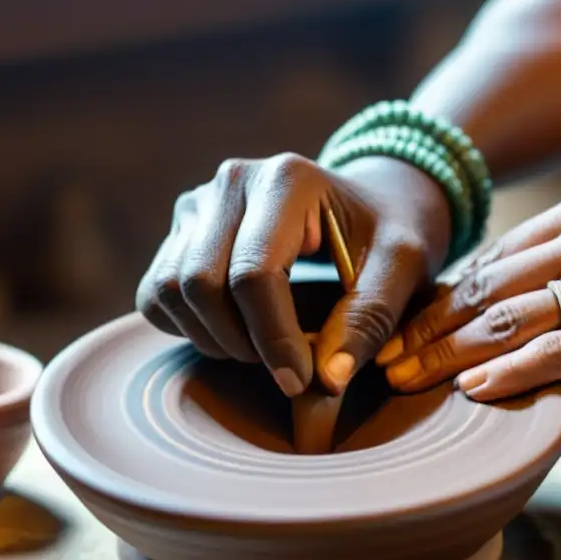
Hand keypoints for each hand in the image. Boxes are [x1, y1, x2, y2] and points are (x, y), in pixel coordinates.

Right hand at [136, 154, 451, 396]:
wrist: (372, 203)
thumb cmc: (391, 233)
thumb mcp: (404, 266)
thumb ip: (371, 318)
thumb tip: (325, 380)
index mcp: (287, 179)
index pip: (254, 273)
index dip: (273, 339)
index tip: (301, 380)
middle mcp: (232, 182)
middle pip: (201, 284)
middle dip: (242, 342)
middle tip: (287, 365)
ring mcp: (200, 202)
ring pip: (171, 290)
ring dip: (214, 338)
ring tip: (266, 347)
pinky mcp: (182, 229)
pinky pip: (156, 293)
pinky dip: (188, 327)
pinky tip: (237, 330)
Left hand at [376, 189, 560, 400]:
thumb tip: (492, 294)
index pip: (493, 258)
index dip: (442, 297)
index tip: (405, 326)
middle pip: (487, 288)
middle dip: (427, 327)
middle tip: (383, 358)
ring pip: (507, 319)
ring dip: (446, 353)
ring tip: (405, 379)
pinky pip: (557, 352)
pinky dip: (508, 371)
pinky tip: (472, 390)